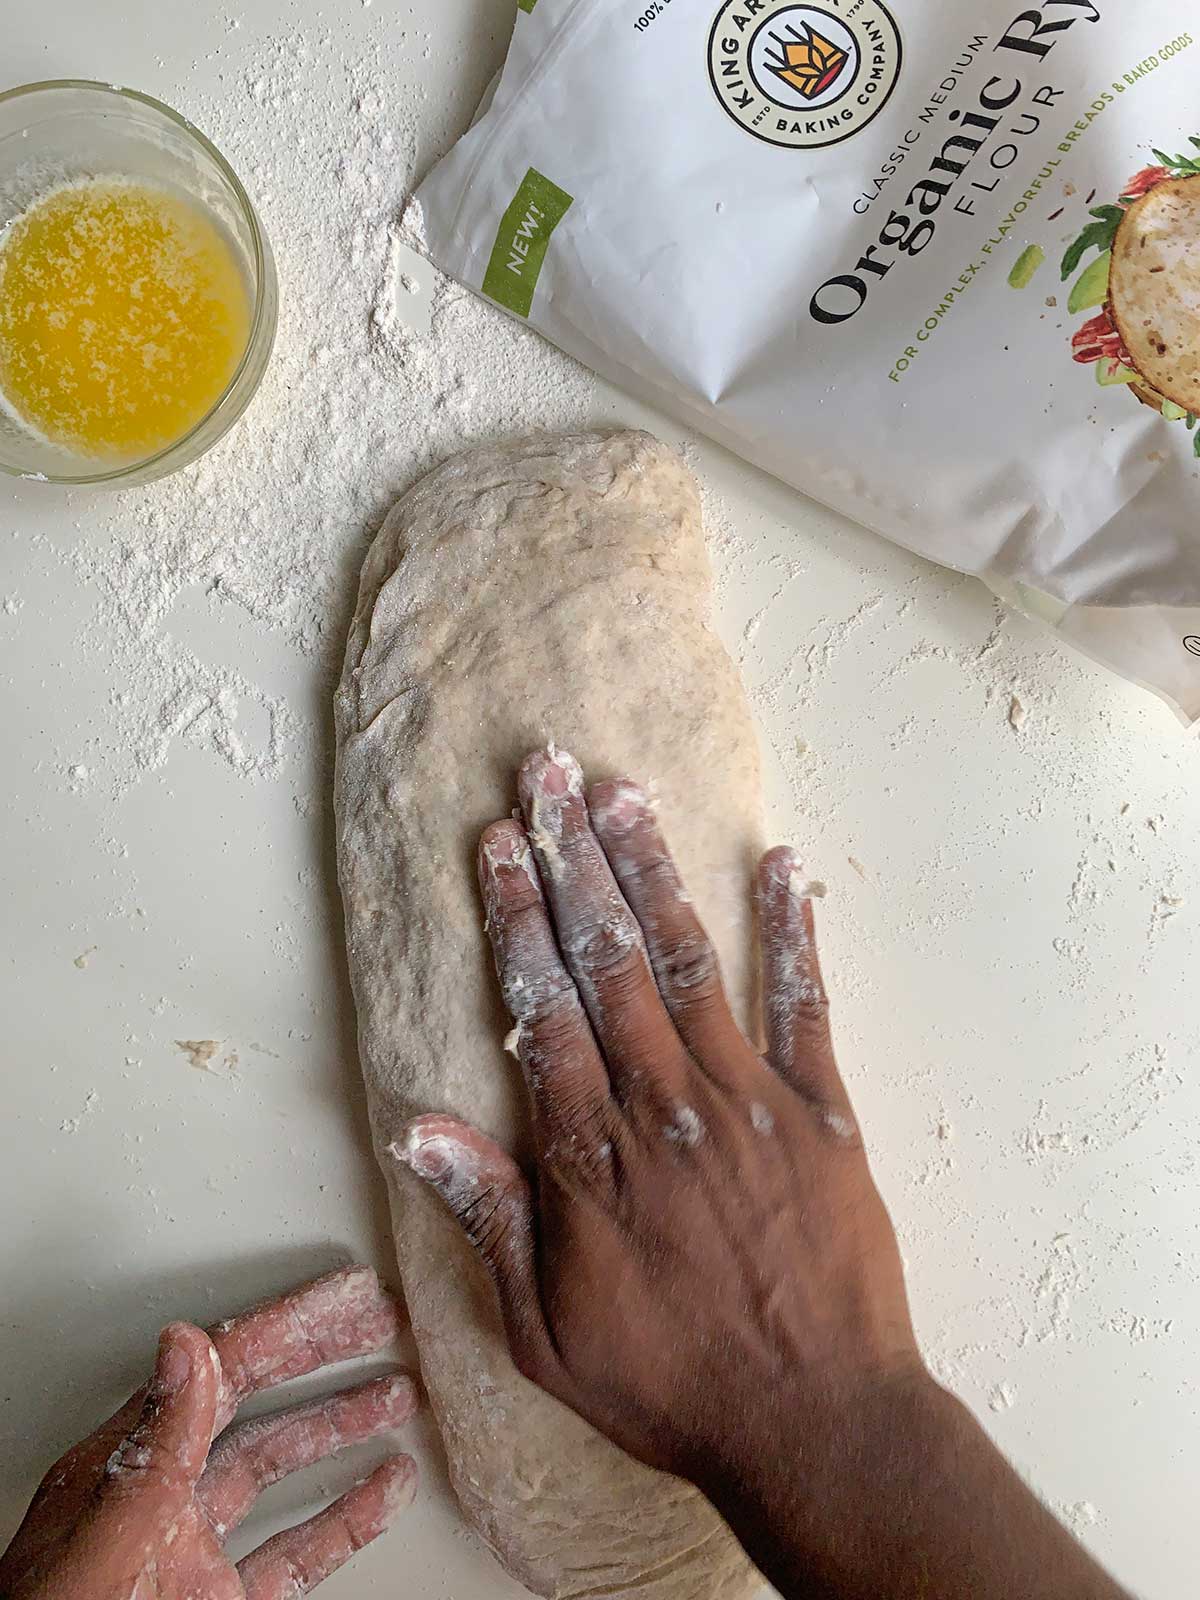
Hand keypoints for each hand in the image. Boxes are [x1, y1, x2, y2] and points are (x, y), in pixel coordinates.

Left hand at [1, 1267, 417, 1599]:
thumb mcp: (107, 1542)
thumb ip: (151, 1450)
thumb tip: (184, 1347)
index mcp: (121, 1476)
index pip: (217, 1375)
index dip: (287, 1327)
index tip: (344, 1297)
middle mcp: (160, 1506)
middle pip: (256, 1408)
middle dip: (322, 1359)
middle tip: (380, 1321)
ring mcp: (190, 1557)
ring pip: (278, 1470)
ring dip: (340, 1430)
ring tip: (397, 1396)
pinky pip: (295, 1551)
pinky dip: (346, 1518)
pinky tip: (383, 1490)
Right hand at [396, 749, 1131, 1599]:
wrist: (819, 1422)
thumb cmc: (672, 1384)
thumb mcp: (544, 1330)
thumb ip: (488, 1217)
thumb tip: (414, 1127)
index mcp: (591, 1152)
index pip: (541, 1005)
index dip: (514, 915)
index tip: (497, 842)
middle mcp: (664, 1103)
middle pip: (606, 957)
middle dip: (571, 857)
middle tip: (549, 775)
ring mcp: (749, 1097)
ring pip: (689, 960)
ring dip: (653, 871)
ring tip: (626, 794)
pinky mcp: (822, 1109)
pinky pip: (803, 1004)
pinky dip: (793, 932)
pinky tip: (781, 866)